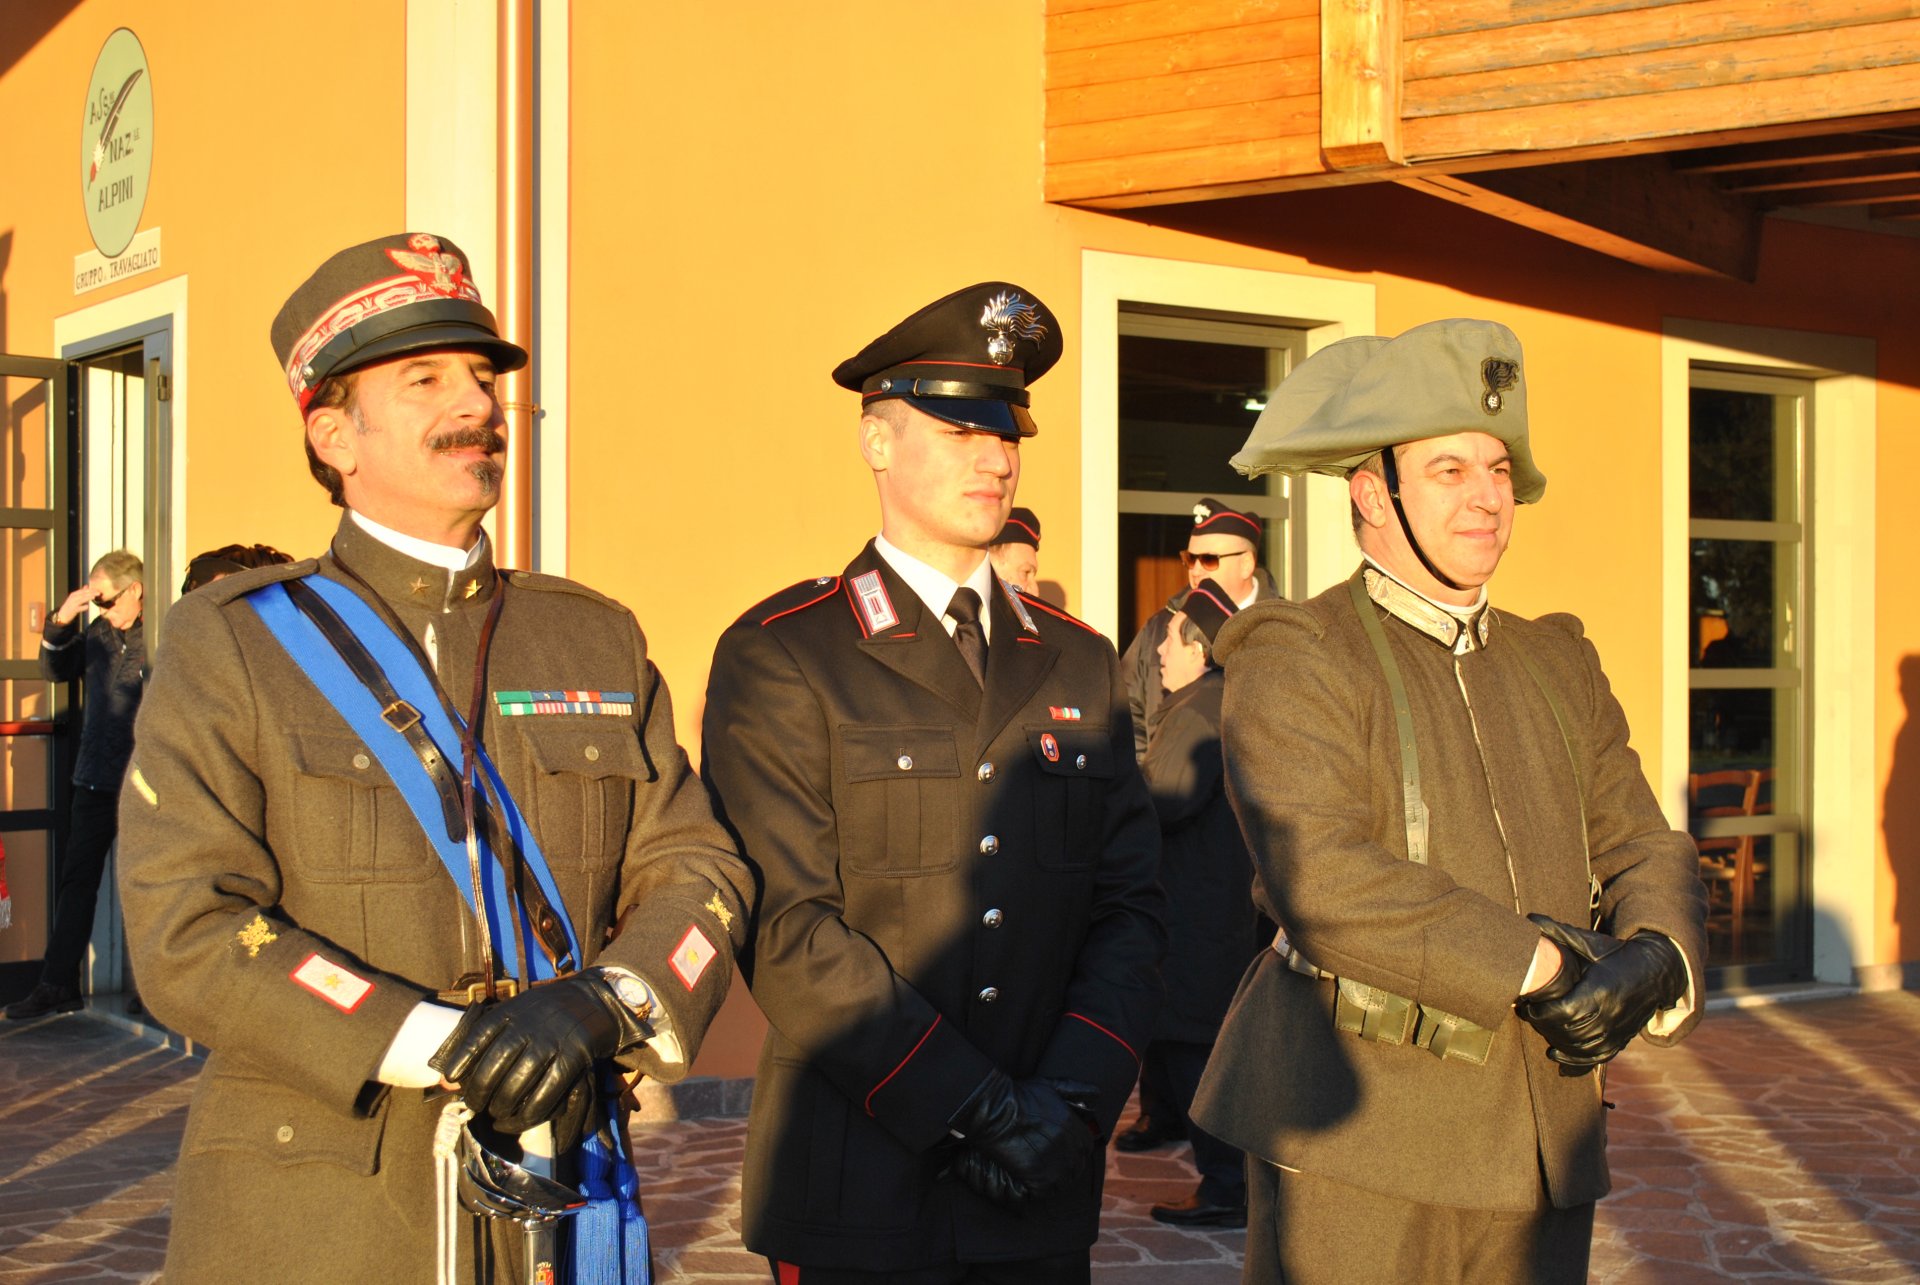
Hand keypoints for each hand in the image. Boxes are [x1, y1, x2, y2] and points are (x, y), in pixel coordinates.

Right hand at [53, 586, 94, 625]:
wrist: (62, 615)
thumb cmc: (71, 606)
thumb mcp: (75, 598)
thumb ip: (81, 592)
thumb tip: (87, 586)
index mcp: (73, 594)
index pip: (83, 591)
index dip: (90, 590)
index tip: (98, 590)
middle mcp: (73, 598)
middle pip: (83, 594)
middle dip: (91, 593)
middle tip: (99, 593)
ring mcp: (73, 604)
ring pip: (81, 600)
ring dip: (88, 598)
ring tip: (94, 597)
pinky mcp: (73, 610)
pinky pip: (79, 608)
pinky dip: (83, 607)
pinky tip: (88, 607)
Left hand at [429, 972, 649, 1147]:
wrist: (594, 1002)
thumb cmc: (546, 1011)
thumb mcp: (515, 1012)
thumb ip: (484, 1040)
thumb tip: (448, 1079)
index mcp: (512, 1012)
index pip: (478, 1037)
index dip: (461, 1060)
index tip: (450, 1079)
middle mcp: (529, 1028)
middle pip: (493, 1067)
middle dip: (479, 1093)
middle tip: (475, 1105)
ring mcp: (551, 1044)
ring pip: (517, 1085)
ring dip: (501, 1107)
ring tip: (496, 1113)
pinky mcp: (572, 1060)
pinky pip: (545, 1095)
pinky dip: (528, 1114)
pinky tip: (518, 1120)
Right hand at [949, 1072, 1098, 1202]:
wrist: (995, 1110)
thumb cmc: (1020, 1096)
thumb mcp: (1051, 1086)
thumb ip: (1076, 1090)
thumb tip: (1096, 1095)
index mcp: (1073, 1128)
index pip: (1086, 1147)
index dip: (1076, 1150)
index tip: (1064, 1150)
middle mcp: (1067, 1148)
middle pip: (1077, 1166)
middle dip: (1066, 1165)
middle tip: (1050, 1164)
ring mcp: (1053, 1164)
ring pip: (1063, 1181)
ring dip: (1055, 1180)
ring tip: (1041, 1173)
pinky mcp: (1037, 1178)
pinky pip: (1046, 1192)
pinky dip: (1040, 1189)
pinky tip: (1031, 1181)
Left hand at [1520, 915, 1687, 1066]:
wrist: (1655, 972)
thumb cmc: (1616, 954)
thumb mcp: (1590, 943)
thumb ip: (1559, 933)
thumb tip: (1529, 919)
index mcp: (1601, 990)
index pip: (1565, 1011)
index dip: (1542, 1012)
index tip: (1529, 1004)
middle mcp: (1611, 1015)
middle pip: (1569, 1031)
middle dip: (1543, 1025)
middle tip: (1528, 1013)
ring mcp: (1617, 1031)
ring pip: (1579, 1046)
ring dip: (1555, 1040)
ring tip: (1540, 1027)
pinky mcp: (1620, 1040)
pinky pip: (1595, 1057)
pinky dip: (1574, 1060)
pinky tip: (1555, 1054)